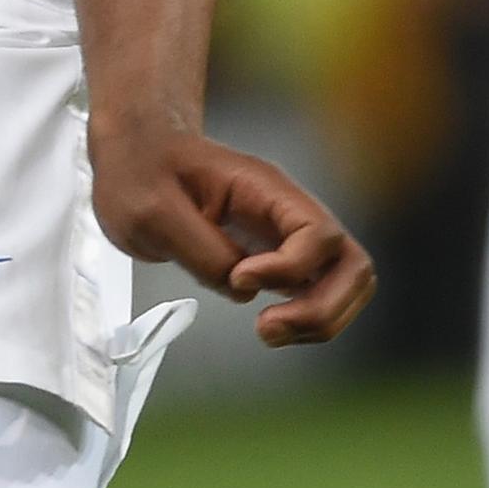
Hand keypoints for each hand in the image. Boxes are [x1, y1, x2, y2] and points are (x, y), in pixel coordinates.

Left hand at [89, 113, 374, 345]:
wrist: (136, 155)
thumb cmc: (141, 170)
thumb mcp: (150, 210)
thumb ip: (201, 251)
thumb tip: (242, 288)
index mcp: (263, 187)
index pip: (316, 233)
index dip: (288, 268)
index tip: (238, 278)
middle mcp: (287, 212)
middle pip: (352, 265)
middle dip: (323, 308)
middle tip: (268, 327)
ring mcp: (288, 236)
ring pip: (346, 285)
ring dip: (320, 320)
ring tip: (268, 332)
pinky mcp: (279, 260)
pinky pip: (319, 295)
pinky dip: (305, 321)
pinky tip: (268, 326)